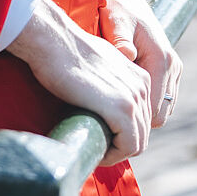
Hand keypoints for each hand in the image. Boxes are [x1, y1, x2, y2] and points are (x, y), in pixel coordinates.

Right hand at [6, 0, 152, 164]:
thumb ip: (107, 83)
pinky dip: (113, 155)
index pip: (141, 119)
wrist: (53, 40)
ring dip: (116, 152)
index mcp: (139, 77)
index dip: (122, 133)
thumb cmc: (65, 52)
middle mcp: (143, 87)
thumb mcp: (97, 66)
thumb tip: (99, 100)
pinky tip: (96, 150)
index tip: (101, 136)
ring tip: (94, 150)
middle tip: (96, 147)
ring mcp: (134, 98)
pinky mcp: (122, 109)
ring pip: (137, 143)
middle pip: (142, 133)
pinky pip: (128, 146)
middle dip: (120, 145)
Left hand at [100, 0, 182, 126]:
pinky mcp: (169, 69)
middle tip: (108, 118)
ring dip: (141, 112)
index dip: (133, 122)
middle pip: (159, 114)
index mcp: (162, 59)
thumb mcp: (114, 21)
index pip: (155, 110)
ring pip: (162, 110)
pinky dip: (145, 102)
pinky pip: (161, 100)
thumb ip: (120, 40)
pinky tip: (123, 95)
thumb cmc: (116, 9)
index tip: (109, 125)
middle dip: (137, 120)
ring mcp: (174, 68)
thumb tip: (128, 56)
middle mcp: (173, 65)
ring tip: (113, 106)